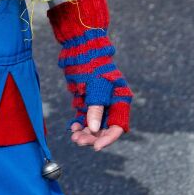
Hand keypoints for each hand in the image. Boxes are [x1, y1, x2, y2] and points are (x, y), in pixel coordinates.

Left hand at [48, 0, 132, 149]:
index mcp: (120, 99)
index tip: (97, 147)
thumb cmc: (92, 64)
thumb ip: (95, 108)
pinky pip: (84, 117)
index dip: (108, 138)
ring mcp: (98, 102)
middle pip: (104, 128)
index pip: (117, 125)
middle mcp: (111, 103)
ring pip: (93, 125)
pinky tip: (72, 127)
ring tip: (74, 137)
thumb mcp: (95, 86)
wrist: (80, 47)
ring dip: (85, 133)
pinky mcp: (86, 99)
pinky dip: (79, 124)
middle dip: (93, 137)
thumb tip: (93, 130)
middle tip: (79, 141)